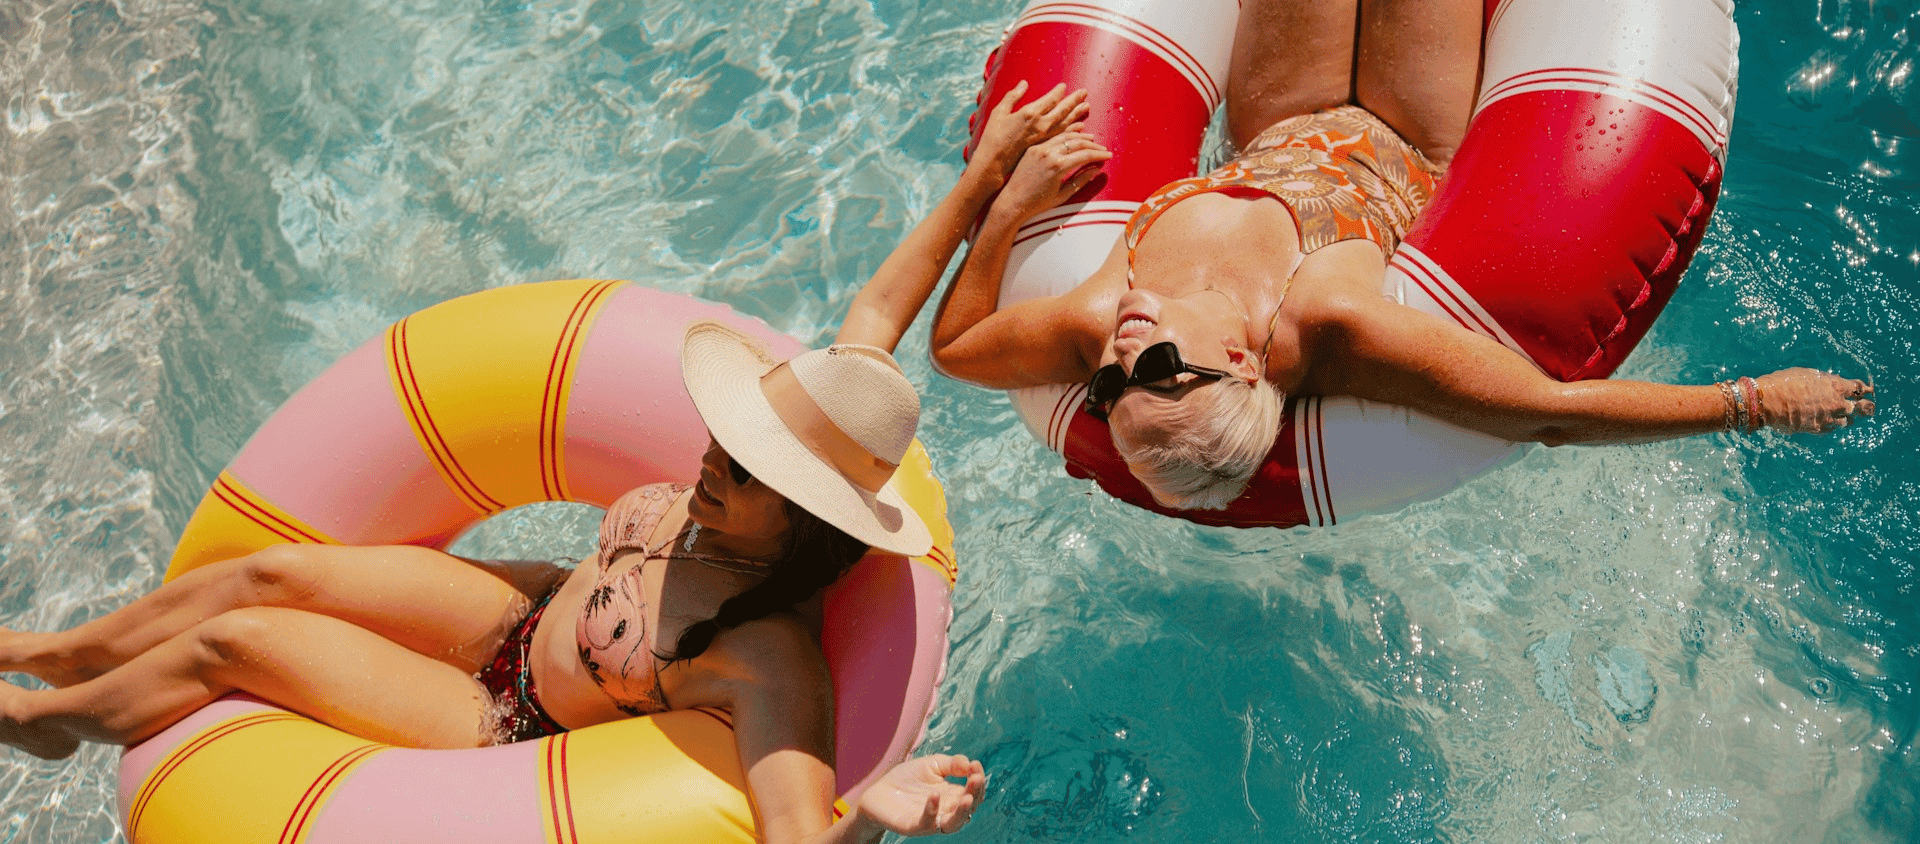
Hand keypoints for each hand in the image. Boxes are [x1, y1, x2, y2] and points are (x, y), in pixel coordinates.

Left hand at [856, 754, 986, 836]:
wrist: (878, 790)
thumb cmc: (907, 778)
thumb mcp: (932, 764)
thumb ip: (952, 763)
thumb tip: (970, 763)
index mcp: (953, 795)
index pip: (973, 791)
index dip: (978, 779)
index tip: (975, 765)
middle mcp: (946, 810)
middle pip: (969, 808)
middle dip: (976, 794)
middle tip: (976, 779)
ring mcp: (931, 820)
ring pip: (954, 824)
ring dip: (963, 812)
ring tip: (967, 798)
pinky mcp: (913, 826)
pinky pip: (927, 824)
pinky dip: (932, 811)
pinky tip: (934, 795)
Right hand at [970, 81, 1091, 184]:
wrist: (993, 163)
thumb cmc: (993, 137)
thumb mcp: (999, 112)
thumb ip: (1012, 96)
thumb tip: (1024, 83)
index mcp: (1029, 114)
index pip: (1049, 100)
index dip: (1058, 92)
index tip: (1065, 86)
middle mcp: (1040, 125)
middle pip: (1062, 111)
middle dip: (1074, 101)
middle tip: (1085, 92)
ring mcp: (1044, 138)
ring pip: (1066, 123)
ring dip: (1077, 114)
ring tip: (1086, 107)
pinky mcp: (1045, 147)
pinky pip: (1062, 137)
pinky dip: (1073, 130)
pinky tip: (1081, 127)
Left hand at [991, 130, 1110, 220]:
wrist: (1012, 201)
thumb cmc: (1037, 203)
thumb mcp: (1062, 195)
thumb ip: (1081, 180)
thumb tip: (1096, 170)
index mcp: (1057, 166)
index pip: (1085, 155)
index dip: (1099, 155)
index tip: (1108, 155)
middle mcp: (1048, 153)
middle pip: (1077, 143)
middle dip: (1093, 145)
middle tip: (1103, 149)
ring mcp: (1039, 149)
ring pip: (1065, 136)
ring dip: (1080, 136)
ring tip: (1092, 139)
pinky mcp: (1033, 148)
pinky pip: (1052, 138)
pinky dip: (1065, 135)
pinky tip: (1074, 135)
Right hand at [1754, 367, 1874, 432]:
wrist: (1768, 401)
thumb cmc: (1785, 382)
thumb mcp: (1808, 374)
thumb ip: (1825, 380)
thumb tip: (1834, 382)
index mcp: (1836, 386)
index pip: (1860, 388)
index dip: (1865, 389)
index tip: (1867, 390)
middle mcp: (1837, 403)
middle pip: (1864, 408)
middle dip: (1868, 407)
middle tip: (1869, 408)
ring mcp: (1829, 418)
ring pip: (1848, 421)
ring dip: (1847, 418)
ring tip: (1845, 416)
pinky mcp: (1818, 429)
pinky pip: (1832, 429)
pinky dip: (1832, 425)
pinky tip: (1828, 422)